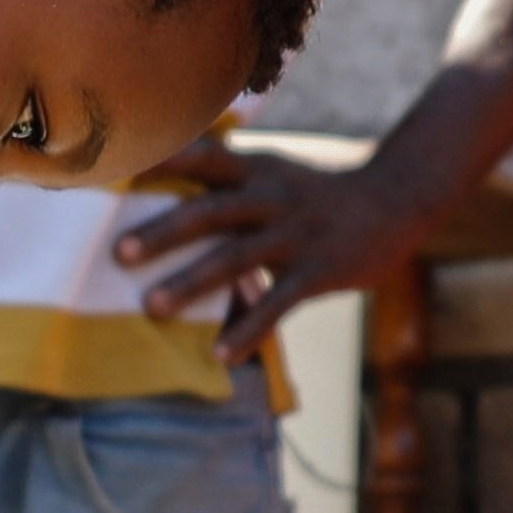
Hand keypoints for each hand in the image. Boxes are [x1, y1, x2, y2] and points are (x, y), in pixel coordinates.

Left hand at [109, 138, 418, 336]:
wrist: (394, 201)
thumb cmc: (315, 195)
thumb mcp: (274, 173)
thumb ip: (227, 186)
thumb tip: (163, 204)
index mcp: (257, 169)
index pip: (203, 158)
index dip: (162, 163)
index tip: (118, 174)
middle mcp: (272, 197)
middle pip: (211, 211)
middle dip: (163, 233)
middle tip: (120, 254)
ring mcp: (295, 234)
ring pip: (236, 258)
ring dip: (192, 283)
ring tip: (153, 307)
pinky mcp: (318, 271)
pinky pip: (278, 304)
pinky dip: (248, 330)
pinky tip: (220, 354)